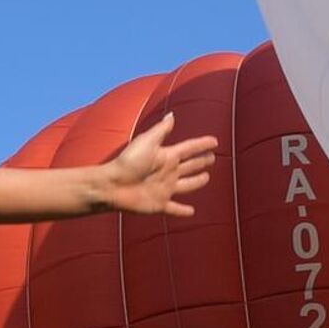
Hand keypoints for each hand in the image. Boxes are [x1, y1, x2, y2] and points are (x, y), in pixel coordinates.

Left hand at [97, 112, 217, 216]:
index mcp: (167, 155)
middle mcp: (169, 171)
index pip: (190, 148)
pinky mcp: (160, 204)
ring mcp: (165, 188)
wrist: (113, 184)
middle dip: (202, 161)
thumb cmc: (129, 161)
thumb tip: (172, 115)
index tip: (215, 141)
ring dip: (197, 182)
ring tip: (206, 178)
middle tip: (213, 158)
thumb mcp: (147, 142)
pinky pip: (175, 208)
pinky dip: (183, 211)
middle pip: (190, 165)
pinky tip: (192, 212)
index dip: (202, 144)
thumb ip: (161, 131)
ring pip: (187, 185)